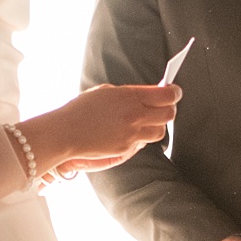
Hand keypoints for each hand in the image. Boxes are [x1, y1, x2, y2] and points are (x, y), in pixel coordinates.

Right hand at [32, 83, 179, 175]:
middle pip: (169, 114)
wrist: (66, 132)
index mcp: (130, 96)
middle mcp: (134, 115)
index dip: (174, 93)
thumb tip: (148, 95)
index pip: (166, 95)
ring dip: (157, 125)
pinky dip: (142, 137)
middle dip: (170, 109)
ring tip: (149, 121)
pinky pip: (143, 142)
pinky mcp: (126, 148)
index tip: (174, 91)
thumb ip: (129, 93)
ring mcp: (131, 134)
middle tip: (165, 106)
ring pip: (160, 131)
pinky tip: (132, 132)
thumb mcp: (106, 92)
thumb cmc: (82, 109)